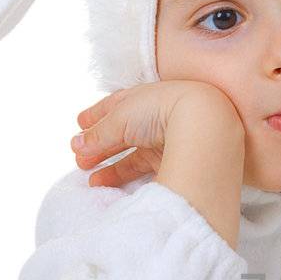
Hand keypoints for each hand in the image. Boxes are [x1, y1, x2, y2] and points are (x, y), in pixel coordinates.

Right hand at [70, 80, 239, 187]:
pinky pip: (144, 168)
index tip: (79, 123)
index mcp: (146, 95)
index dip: (97, 114)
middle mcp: (159, 115)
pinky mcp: (177, 160)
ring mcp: (169, 139)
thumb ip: (98, 133)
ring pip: (133, 152)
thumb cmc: (160, 110)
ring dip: (108, 163)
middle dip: (99, 143)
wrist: (204, 128)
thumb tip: (75, 145)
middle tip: (79, 157)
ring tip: (88, 178)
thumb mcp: (121, 118)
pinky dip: (123, 176)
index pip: (116, 104)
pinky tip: (106, 184)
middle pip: (123, 131)